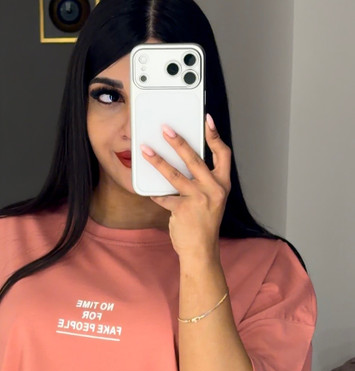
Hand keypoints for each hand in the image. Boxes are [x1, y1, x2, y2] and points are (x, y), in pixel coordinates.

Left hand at [140, 115, 230, 262]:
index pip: (223, 154)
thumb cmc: (203, 224)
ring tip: (145, 150)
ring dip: (158, 161)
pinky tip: (149, 190)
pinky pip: (164, 197)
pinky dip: (156, 194)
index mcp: (222, 184)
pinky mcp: (183, 209)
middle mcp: (213, 189)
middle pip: (194, 159)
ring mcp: (199, 199)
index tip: (207, 120)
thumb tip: (181, 163)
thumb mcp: (211, 200)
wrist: (201, 250)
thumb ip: (201, 182)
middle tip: (165, 129)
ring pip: (174, 175)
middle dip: (178, 141)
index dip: (215, 136)